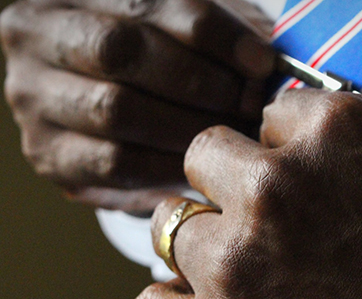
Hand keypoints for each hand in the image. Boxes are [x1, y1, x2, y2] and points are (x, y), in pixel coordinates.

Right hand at [1, 0, 274, 211]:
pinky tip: (202, 162)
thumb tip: (273, 64)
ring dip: (190, 126)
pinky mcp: (49, 154)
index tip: (262, 62)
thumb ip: (219, 35)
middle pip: (122, 51)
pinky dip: (167, 165)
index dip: (213, 34)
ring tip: (235, 135)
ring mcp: (36, 98)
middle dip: (200, 81)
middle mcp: (39, 37)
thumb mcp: (181, 31)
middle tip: (250, 104)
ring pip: (117, 110)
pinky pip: (115, 163)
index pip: (147, 3)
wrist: (111, 103)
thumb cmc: (157, 59)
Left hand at [134, 89, 361, 298]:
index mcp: (332, 134)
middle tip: (266, 218)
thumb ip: (353, 149)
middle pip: (204, 158)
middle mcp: (277, 190)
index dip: (286, 148)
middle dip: (233, 184)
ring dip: (204, 242)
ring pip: (168, 228)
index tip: (299, 173)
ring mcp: (243, 266)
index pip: (269, 115)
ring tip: (245, 268)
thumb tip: (309, 146)